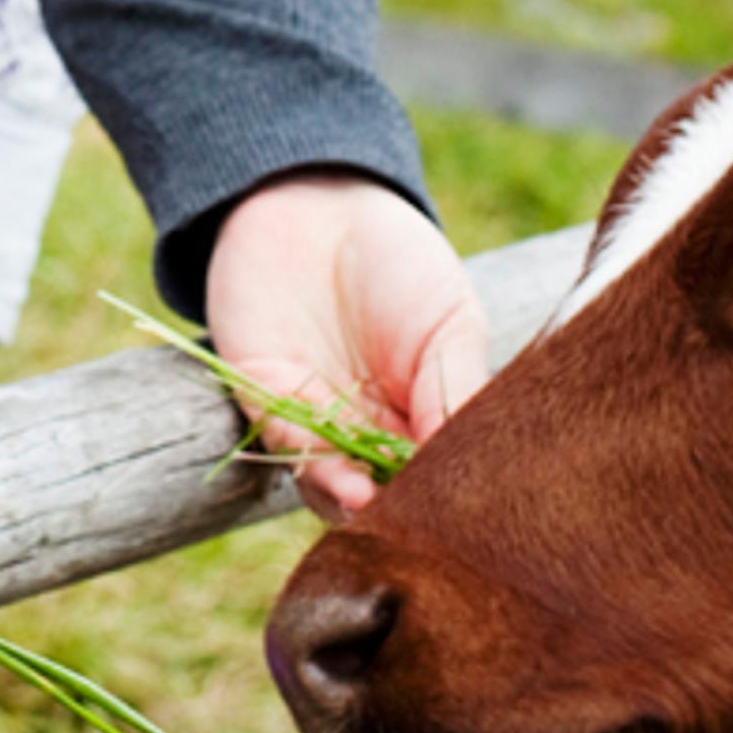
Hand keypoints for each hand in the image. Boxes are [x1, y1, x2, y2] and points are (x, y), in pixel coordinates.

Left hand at [205, 169, 489, 521]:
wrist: (316, 198)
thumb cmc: (398, 260)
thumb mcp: (452, 321)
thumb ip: (459, 389)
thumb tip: (471, 467)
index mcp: (419, 421)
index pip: (439, 481)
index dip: (453, 507)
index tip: (471, 526)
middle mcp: (365, 435)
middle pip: (385, 499)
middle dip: (401, 519)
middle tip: (424, 534)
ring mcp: (313, 423)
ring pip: (330, 489)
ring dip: (353, 506)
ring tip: (379, 510)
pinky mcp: (261, 400)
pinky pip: (284, 443)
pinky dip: (313, 466)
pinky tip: (345, 481)